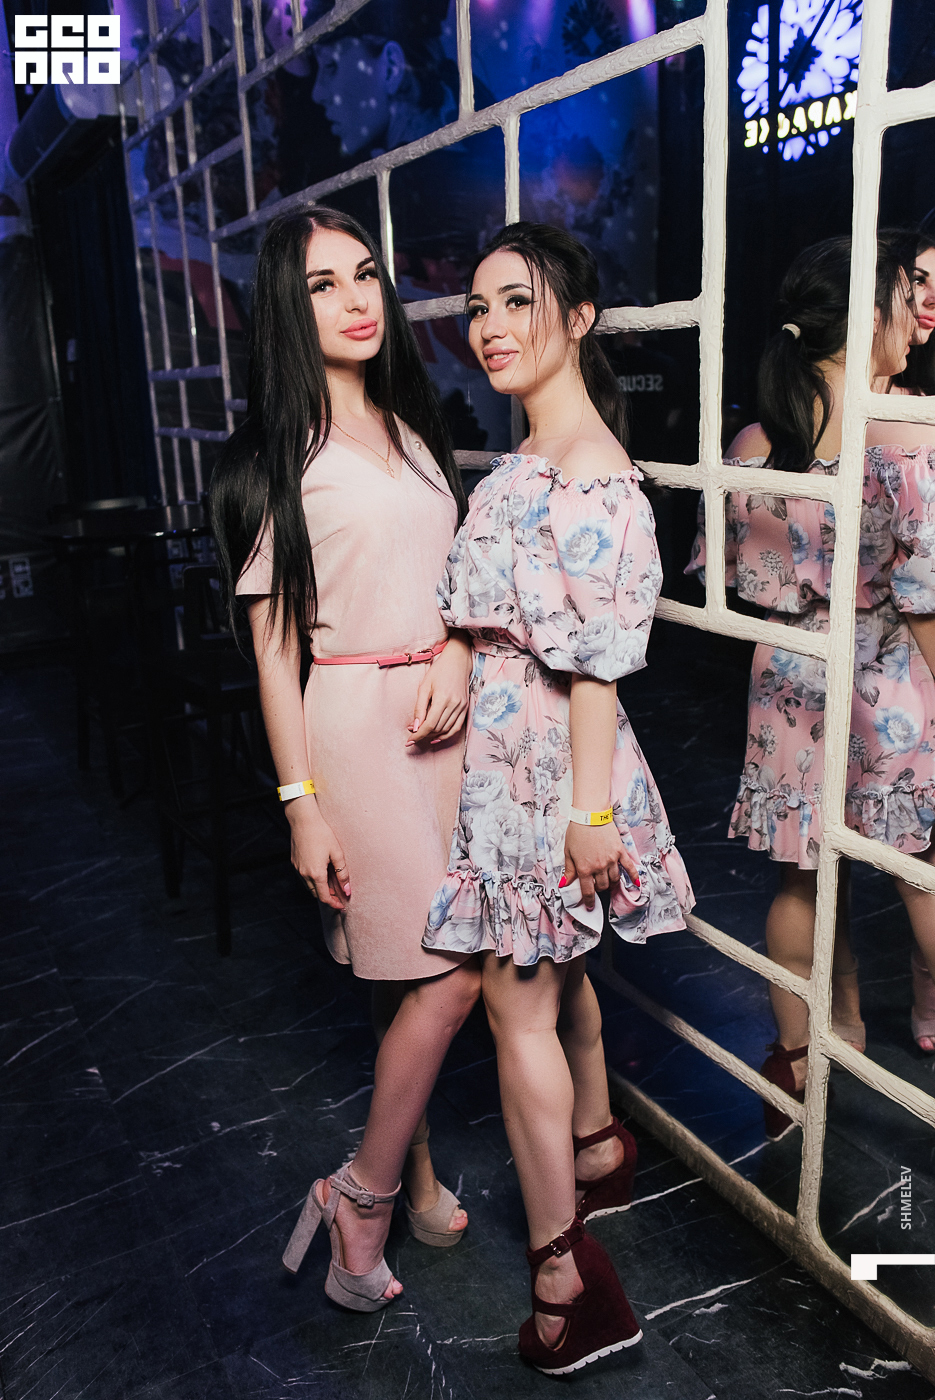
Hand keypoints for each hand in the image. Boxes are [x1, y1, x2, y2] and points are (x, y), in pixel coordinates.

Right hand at [285, 795, 349, 909]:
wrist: (303, 820)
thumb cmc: (322, 833)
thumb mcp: (336, 852)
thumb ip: (343, 873)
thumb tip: (347, 890)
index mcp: (316, 873)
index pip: (325, 897)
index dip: (334, 904)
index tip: (342, 906)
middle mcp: (304, 874)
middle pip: (316, 894)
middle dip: (328, 898)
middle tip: (340, 897)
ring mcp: (298, 869)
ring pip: (309, 887)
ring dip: (320, 890)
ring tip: (332, 886)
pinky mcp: (295, 863)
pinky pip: (304, 878)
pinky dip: (313, 881)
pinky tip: (321, 874)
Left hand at [407, 635, 471, 745]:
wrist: (458, 662)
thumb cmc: (438, 671)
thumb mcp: (424, 686)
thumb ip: (419, 708)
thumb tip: (415, 726)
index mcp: (442, 698)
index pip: (430, 724)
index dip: (418, 735)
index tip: (409, 741)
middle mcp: (454, 704)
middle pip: (437, 729)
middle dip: (423, 734)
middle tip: (412, 733)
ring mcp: (462, 707)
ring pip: (446, 730)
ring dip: (433, 736)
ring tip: (423, 734)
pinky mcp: (466, 708)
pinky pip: (456, 728)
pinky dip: (446, 735)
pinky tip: (436, 737)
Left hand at [563, 819, 639, 911]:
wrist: (590, 815)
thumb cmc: (576, 832)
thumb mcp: (568, 852)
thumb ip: (568, 870)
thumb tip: (564, 884)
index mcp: (585, 868)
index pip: (588, 891)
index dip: (588, 901)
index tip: (589, 906)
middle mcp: (599, 867)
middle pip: (602, 886)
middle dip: (599, 889)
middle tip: (596, 886)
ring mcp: (611, 860)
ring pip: (614, 879)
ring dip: (611, 883)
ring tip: (608, 882)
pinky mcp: (620, 852)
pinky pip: (628, 867)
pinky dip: (633, 876)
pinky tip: (636, 883)